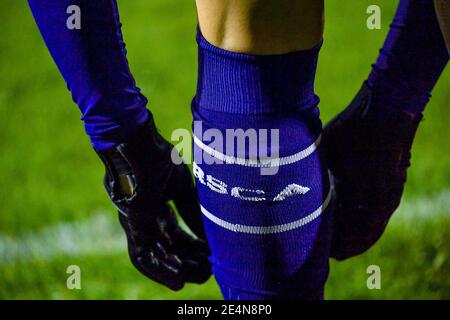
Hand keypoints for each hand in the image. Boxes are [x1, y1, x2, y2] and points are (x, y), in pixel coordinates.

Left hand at [96, 112, 210, 289]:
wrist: (137, 141)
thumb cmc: (157, 157)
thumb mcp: (182, 188)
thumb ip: (192, 209)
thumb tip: (209, 231)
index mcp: (155, 207)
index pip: (174, 234)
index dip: (191, 246)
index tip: (209, 253)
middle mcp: (143, 219)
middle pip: (164, 248)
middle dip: (186, 261)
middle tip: (206, 270)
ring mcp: (135, 222)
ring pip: (153, 257)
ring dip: (173, 271)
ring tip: (193, 282)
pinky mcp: (132, 224)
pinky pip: (143, 255)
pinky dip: (160, 271)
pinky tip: (178, 281)